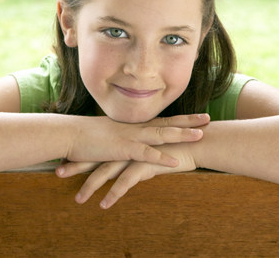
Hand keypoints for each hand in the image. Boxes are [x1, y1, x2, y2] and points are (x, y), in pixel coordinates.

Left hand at [58, 142, 197, 208]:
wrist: (196, 141)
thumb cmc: (174, 146)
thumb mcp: (150, 149)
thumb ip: (136, 156)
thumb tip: (127, 167)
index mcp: (126, 141)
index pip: (99, 149)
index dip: (82, 155)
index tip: (64, 161)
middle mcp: (127, 146)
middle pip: (97, 158)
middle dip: (77, 167)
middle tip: (58, 173)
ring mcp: (135, 155)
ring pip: (107, 172)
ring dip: (91, 186)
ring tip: (78, 199)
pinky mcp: (145, 165)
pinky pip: (125, 182)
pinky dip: (114, 194)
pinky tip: (104, 205)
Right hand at [64, 114, 207, 168]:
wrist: (70, 134)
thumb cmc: (87, 136)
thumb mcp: (109, 136)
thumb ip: (123, 140)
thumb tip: (131, 145)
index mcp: (134, 126)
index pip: (162, 119)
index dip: (180, 118)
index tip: (196, 116)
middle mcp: (135, 128)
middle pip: (167, 123)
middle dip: (188, 121)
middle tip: (207, 118)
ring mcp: (130, 137)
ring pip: (161, 134)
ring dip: (181, 134)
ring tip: (200, 135)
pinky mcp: (122, 149)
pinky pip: (145, 154)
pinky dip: (160, 157)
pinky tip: (175, 161)